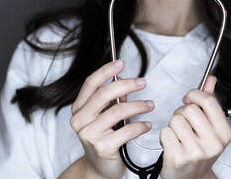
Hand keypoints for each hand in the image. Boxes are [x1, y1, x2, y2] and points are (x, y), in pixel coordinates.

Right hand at [69, 59, 154, 178]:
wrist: (99, 168)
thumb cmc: (103, 139)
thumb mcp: (104, 116)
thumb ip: (111, 100)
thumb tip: (126, 81)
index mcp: (79, 109)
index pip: (90, 84)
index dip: (106, 71)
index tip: (120, 63)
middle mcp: (80, 120)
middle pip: (104, 94)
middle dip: (126, 85)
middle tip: (142, 82)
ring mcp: (89, 134)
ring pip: (117, 111)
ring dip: (138, 105)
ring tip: (150, 104)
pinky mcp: (102, 147)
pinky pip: (126, 131)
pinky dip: (140, 126)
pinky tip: (147, 124)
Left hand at [159, 75, 230, 178]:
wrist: (191, 178)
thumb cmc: (200, 151)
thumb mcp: (210, 128)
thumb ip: (209, 102)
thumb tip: (211, 80)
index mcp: (223, 134)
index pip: (208, 101)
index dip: (194, 94)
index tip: (189, 98)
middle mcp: (212, 144)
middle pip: (189, 109)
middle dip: (182, 112)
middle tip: (184, 123)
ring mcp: (195, 152)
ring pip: (175, 120)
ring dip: (173, 125)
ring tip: (179, 135)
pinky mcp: (178, 157)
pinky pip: (165, 131)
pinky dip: (165, 135)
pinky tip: (172, 143)